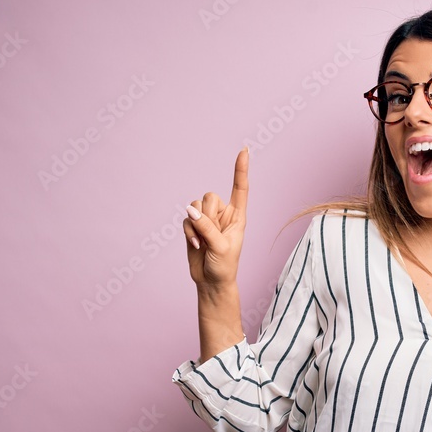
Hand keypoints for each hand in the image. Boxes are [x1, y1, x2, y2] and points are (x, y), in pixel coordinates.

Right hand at [184, 147, 249, 289]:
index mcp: (238, 216)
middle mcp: (223, 214)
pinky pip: (186, 218)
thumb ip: (207, 227)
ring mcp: (207, 220)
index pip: (240, 188)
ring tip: (203, 242)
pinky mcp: (194, 226)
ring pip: (195, 205)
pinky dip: (189, 232)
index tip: (244, 150)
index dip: (241, 169)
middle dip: (207, 215)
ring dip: (196, 224)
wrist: (211, 282)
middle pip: (210, 196)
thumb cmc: (224, 266)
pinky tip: (196, 245)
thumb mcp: (220, 247)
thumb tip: (190, 209)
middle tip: (211, 235)